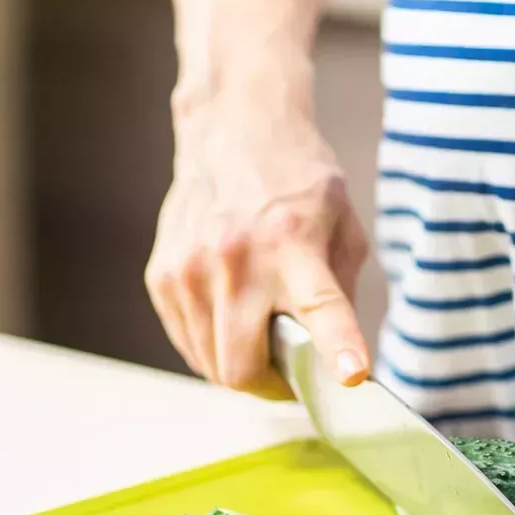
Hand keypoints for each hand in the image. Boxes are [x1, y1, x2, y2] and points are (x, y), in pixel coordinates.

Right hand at [144, 100, 370, 398]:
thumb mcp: (342, 226)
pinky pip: (187, 343)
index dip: (337, 347)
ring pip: (210, 365)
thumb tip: (336, 361)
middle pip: (242, 368)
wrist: (232, 129)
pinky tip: (228, 314)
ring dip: (238, 365)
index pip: (320, 307)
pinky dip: (211, 345)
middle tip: (287, 374)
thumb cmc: (296, 180)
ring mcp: (191, 270)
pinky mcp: (162, 276)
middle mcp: (237, 260)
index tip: (351, 377)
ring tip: (257, 334)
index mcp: (294, 245)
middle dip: (268, 386)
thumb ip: (341, 293)